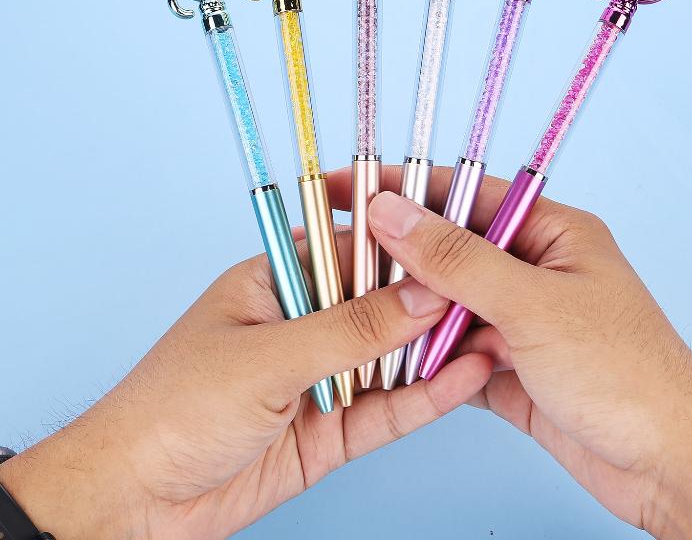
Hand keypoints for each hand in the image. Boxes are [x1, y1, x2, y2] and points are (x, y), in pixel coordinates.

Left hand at [0, 229, 491, 538]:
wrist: (136, 504)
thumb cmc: (174, 409)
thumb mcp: (269, 357)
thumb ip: (351, 329)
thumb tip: (422, 294)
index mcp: (278, 281)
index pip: (353, 249)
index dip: (404, 248)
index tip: (455, 245)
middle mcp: (304, 323)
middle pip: (380, 303)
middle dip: (431, 299)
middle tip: (490, 290)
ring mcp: (322, 378)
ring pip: (392, 356)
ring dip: (438, 347)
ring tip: (496, 330)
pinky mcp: (333, 429)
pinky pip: (389, 408)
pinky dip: (428, 394)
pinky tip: (467, 375)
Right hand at [326, 166, 691, 539]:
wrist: (668, 469)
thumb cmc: (625, 374)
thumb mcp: (532, 304)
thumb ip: (456, 258)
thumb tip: (391, 212)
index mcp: (550, 232)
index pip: (464, 194)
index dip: (403, 188)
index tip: (348, 187)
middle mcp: (531, 270)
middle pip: (447, 250)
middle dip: (396, 257)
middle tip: (334, 258)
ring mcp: (518, 320)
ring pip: (444, 304)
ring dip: (408, 313)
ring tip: (352, 313)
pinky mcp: (507, 367)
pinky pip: (451, 352)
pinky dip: (424, 358)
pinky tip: (390, 362)